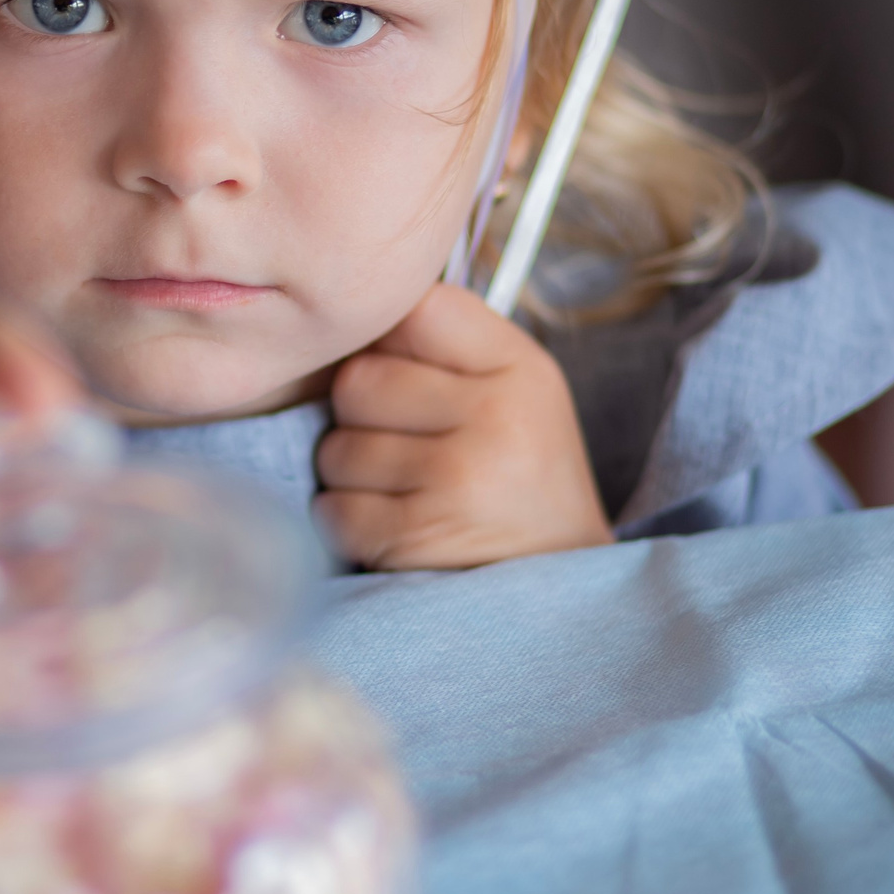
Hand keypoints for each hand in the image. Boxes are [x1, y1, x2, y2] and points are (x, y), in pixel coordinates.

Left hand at [314, 282, 609, 569]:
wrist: (560, 584)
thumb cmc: (518, 472)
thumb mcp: (514, 389)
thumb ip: (444, 344)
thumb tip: (356, 319)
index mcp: (519, 367)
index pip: (415, 309)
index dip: (389, 340)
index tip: (404, 371)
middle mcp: (495, 415)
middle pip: (357, 380)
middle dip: (360, 415)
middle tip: (400, 442)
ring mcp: (457, 477)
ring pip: (335, 447)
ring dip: (350, 474)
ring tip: (402, 488)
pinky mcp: (417, 536)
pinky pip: (333, 508)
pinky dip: (347, 520)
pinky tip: (391, 525)